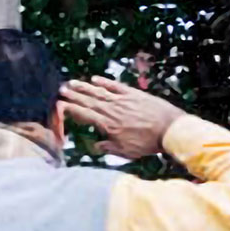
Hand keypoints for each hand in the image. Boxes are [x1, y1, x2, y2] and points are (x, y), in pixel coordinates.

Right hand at [61, 77, 185, 158]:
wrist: (169, 128)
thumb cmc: (148, 143)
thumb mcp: (126, 152)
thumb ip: (109, 148)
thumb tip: (96, 147)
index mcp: (107, 124)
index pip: (84, 114)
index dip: (71, 109)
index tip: (60, 105)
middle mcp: (112, 110)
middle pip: (88, 100)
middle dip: (73, 95)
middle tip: (61, 90)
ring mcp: (122, 100)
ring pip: (98, 91)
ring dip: (84, 87)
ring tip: (72, 82)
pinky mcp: (133, 93)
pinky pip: (114, 86)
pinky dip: (104, 81)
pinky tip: (95, 78)